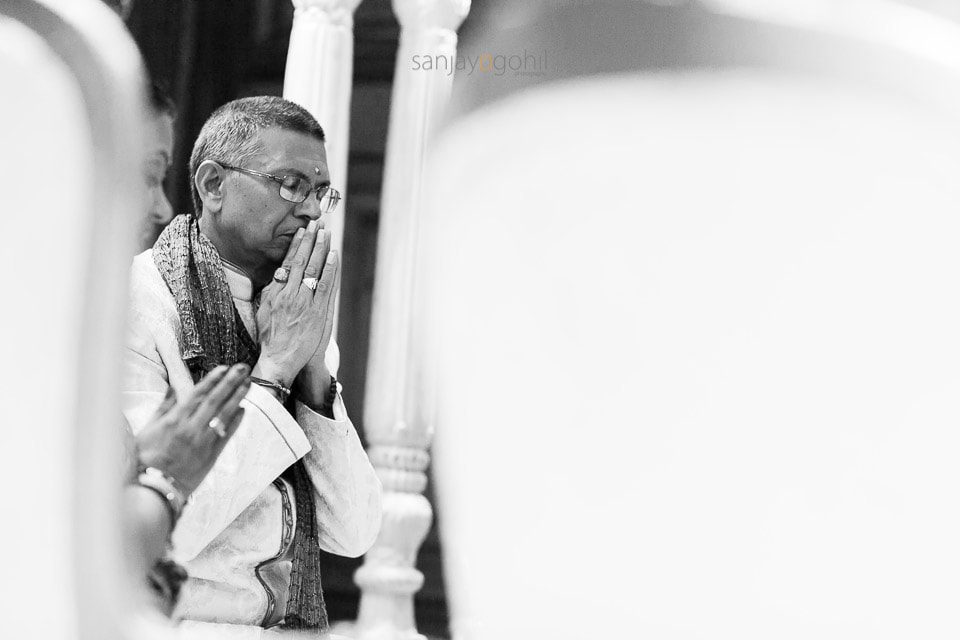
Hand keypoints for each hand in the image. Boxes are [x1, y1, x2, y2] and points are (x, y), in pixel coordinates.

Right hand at [136, 364, 249, 496]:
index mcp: (174, 420)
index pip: (197, 394)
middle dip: (230, 382)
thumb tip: (173, 388)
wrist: (154, 489)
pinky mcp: (211, 455)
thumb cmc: (146, 458)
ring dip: (237, 397)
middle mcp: (191, 428)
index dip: (212, 380)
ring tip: (248, 383)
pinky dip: (235, 421)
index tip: (224, 368)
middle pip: (215, 400)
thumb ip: (164, 407)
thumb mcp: (148, 429)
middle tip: (243, 368)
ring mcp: (203, 441)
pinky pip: (226, 434)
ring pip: (224, 415)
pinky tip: (243, 409)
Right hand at [253, 220, 340, 386]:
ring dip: (321, 249)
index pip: (287, 263)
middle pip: (301, 261)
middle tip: (317, 224)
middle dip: (310, 241)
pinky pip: (324, 286)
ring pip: (313, 270)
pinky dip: (329, 269)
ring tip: (326, 233)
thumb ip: (269, 293)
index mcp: (275, 293)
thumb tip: (275, 277)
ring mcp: (304, 303)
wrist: (279, 360)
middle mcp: (289, 294)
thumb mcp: (263, 312)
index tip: (302, 231)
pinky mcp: (317, 313)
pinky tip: (333, 256)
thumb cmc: (270, 338)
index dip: (296, 245)